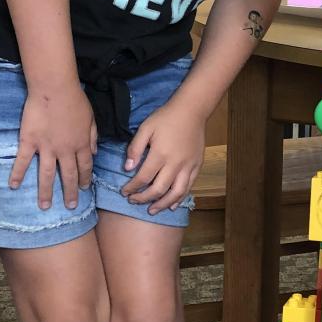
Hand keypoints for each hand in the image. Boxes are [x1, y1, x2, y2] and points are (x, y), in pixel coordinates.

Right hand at [10, 84, 96, 209]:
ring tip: (45, 206)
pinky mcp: (29, 142)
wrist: (55, 89)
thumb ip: (93, 136)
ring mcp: (46, 148)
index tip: (85, 189)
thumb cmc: (75, 99)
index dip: (85, 179)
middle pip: (69, 175)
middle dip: (70, 192)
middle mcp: (65, 150)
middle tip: (70, 207)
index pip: (85, 166)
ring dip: (46, 192)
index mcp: (82, 144)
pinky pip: (23, 161)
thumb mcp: (91, 118)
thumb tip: (94, 153)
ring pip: (47, 174)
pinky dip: (17, 174)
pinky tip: (13, 186)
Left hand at [122, 99, 206, 213]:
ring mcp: (188, 167)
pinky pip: (188, 187)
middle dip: (143, 198)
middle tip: (133, 201)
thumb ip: (135, 148)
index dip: (132, 188)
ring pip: (175, 193)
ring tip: (152, 210)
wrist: (192, 110)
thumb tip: (127, 168)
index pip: (143, 178)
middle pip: (158, 189)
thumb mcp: (146, 128)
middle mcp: (175, 164)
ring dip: (162, 204)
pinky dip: (180, 198)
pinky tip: (172, 205)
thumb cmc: (166, 118)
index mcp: (160, 154)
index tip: (124, 192)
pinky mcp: (197, 166)